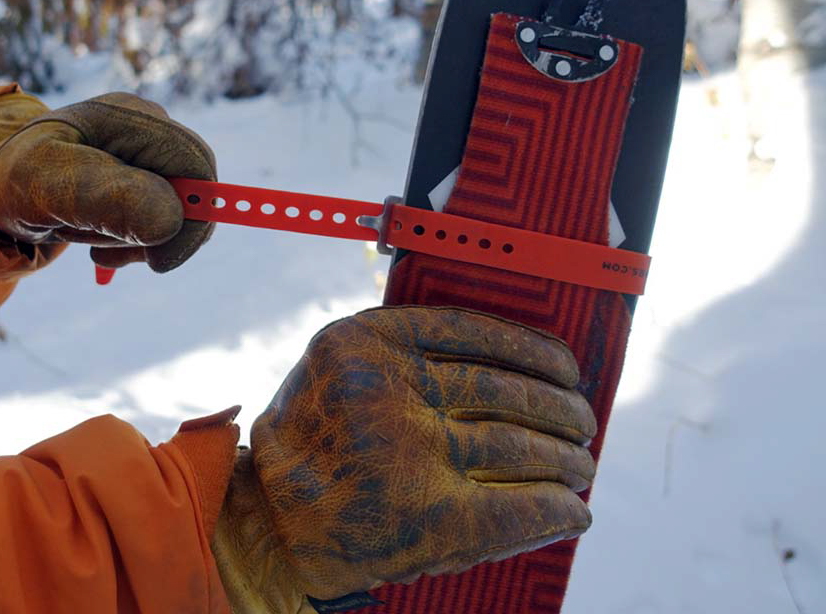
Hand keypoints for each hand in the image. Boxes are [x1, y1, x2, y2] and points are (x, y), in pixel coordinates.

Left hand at [0, 91, 215, 271]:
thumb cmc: (12, 178)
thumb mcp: (49, 187)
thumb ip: (110, 199)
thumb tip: (172, 218)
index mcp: (129, 117)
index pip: (196, 166)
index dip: (192, 218)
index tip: (156, 262)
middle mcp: (145, 128)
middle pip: (194, 189)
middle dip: (161, 233)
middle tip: (107, 256)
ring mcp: (144, 152)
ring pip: (180, 209)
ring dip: (143, 241)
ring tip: (93, 247)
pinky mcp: (139, 175)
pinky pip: (162, 216)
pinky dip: (137, 240)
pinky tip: (99, 241)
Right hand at [212, 306, 596, 612]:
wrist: (270, 523)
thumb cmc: (313, 444)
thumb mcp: (337, 370)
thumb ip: (401, 353)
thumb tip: (517, 359)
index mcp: (363, 342)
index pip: (473, 330)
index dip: (533, 347)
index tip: (565, 364)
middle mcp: (384, 389)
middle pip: (504, 389)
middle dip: (559, 408)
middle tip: (583, 421)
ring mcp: (406, 452)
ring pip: (517, 445)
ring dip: (564, 458)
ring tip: (580, 464)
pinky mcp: (427, 516)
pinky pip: (514, 507)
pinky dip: (554, 508)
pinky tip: (573, 509)